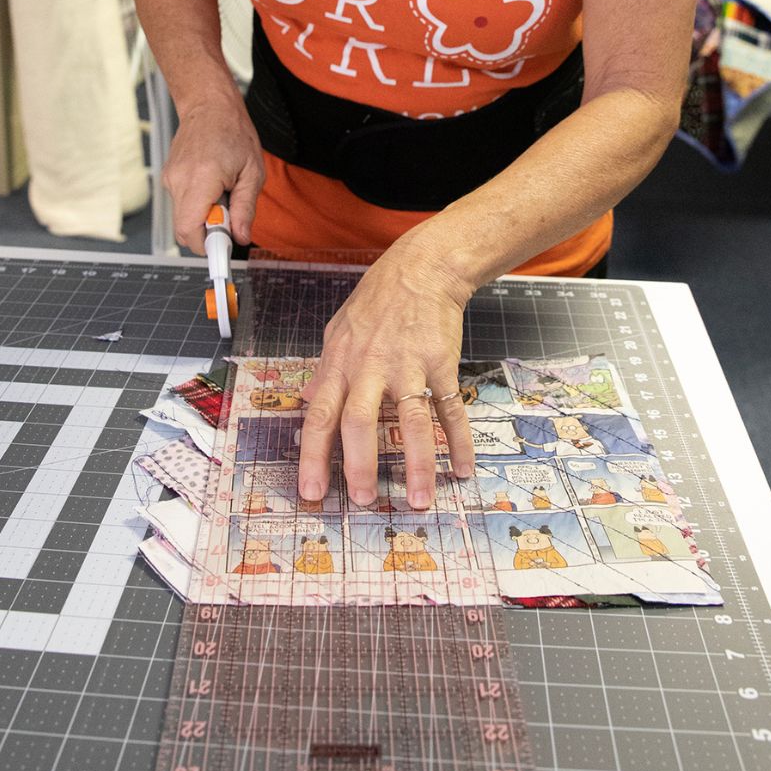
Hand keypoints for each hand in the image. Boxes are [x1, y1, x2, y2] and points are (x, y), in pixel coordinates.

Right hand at [163, 91, 264, 252]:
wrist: (208, 105)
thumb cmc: (233, 132)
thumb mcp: (252, 172)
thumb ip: (246, 208)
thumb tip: (241, 237)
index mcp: (201, 178)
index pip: (190, 230)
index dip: (207, 247)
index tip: (224, 252)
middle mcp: (179, 181)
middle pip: (185, 230)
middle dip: (208, 234)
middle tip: (230, 218)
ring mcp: (170, 179)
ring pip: (183, 219)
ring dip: (204, 218)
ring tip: (222, 194)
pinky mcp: (169, 179)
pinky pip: (182, 205)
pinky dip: (198, 206)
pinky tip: (212, 186)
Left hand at [297, 234, 475, 509]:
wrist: (421, 269)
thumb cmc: (376, 302)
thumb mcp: (338, 332)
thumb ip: (324, 371)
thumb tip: (308, 401)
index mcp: (340, 364)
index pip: (320, 415)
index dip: (313, 456)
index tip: (312, 491)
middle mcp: (370, 367)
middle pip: (360, 421)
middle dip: (360, 465)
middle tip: (364, 500)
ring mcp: (408, 365)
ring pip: (411, 421)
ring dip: (416, 464)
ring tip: (419, 500)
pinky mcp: (441, 362)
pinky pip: (450, 408)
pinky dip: (458, 441)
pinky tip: (462, 469)